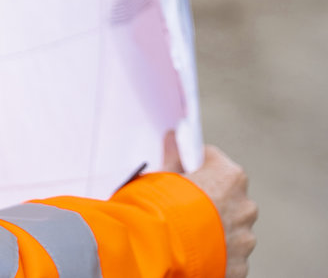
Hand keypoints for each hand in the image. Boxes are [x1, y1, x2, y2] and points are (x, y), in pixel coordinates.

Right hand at [166, 135, 257, 277]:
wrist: (161, 250)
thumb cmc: (159, 206)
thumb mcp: (159, 175)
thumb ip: (172, 156)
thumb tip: (173, 138)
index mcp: (229, 176)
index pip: (214, 160)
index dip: (196, 165)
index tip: (182, 172)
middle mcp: (245, 206)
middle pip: (227, 195)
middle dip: (209, 198)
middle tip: (181, 204)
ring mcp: (245, 238)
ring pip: (230, 227)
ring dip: (215, 228)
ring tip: (186, 232)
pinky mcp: (240, 265)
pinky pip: (229, 254)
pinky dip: (215, 253)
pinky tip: (193, 252)